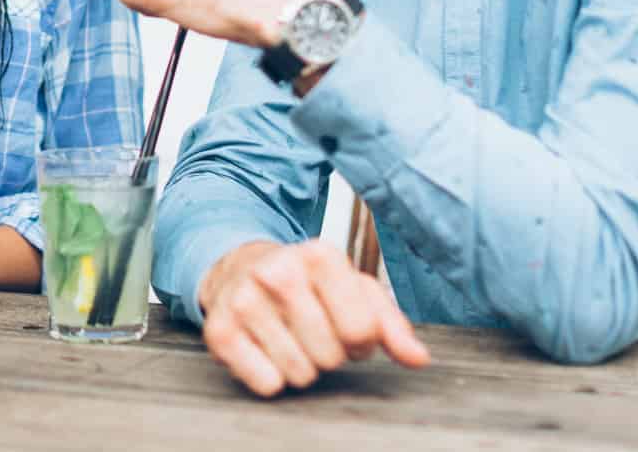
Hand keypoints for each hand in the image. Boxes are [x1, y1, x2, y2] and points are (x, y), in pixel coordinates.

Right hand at [199, 240, 429, 396]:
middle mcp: (278, 271)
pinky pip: (267, 383)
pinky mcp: (219, 329)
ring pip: (300, 373)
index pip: (362, 331)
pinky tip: (263, 349)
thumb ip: (391, 324)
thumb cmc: (305, 284)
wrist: (238, 268)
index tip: (343, 324)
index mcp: (319, 255)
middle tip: (312, 331)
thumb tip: (419, 359)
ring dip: (299, 366)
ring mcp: (245, 299)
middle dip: (328, 353)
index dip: (359, 340)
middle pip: (331, 355)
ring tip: (288, 338)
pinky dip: (270, 377)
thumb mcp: (352, 289)